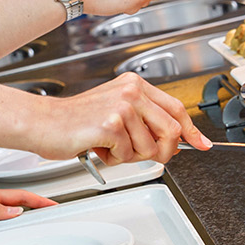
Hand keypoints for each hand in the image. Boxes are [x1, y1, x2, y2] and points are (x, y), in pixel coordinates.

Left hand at [0, 186, 54, 236]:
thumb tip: (15, 211)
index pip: (20, 196)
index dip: (38, 200)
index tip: (52, 204)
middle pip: (18, 204)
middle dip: (36, 206)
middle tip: (51, 212)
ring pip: (10, 215)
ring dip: (25, 216)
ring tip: (39, 221)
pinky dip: (10, 227)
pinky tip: (13, 233)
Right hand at [32, 73, 209, 164]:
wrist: (43, 123)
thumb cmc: (75, 121)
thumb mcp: (116, 111)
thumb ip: (145, 120)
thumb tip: (176, 141)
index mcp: (135, 85)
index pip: (176, 108)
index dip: (192, 130)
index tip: (201, 143)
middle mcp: (131, 91)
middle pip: (172, 131)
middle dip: (164, 152)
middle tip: (145, 156)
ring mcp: (122, 107)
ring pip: (150, 147)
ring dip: (131, 156)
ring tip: (110, 146)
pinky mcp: (110, 124)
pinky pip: (128, 154)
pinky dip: (114, 159)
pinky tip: (98, 148)